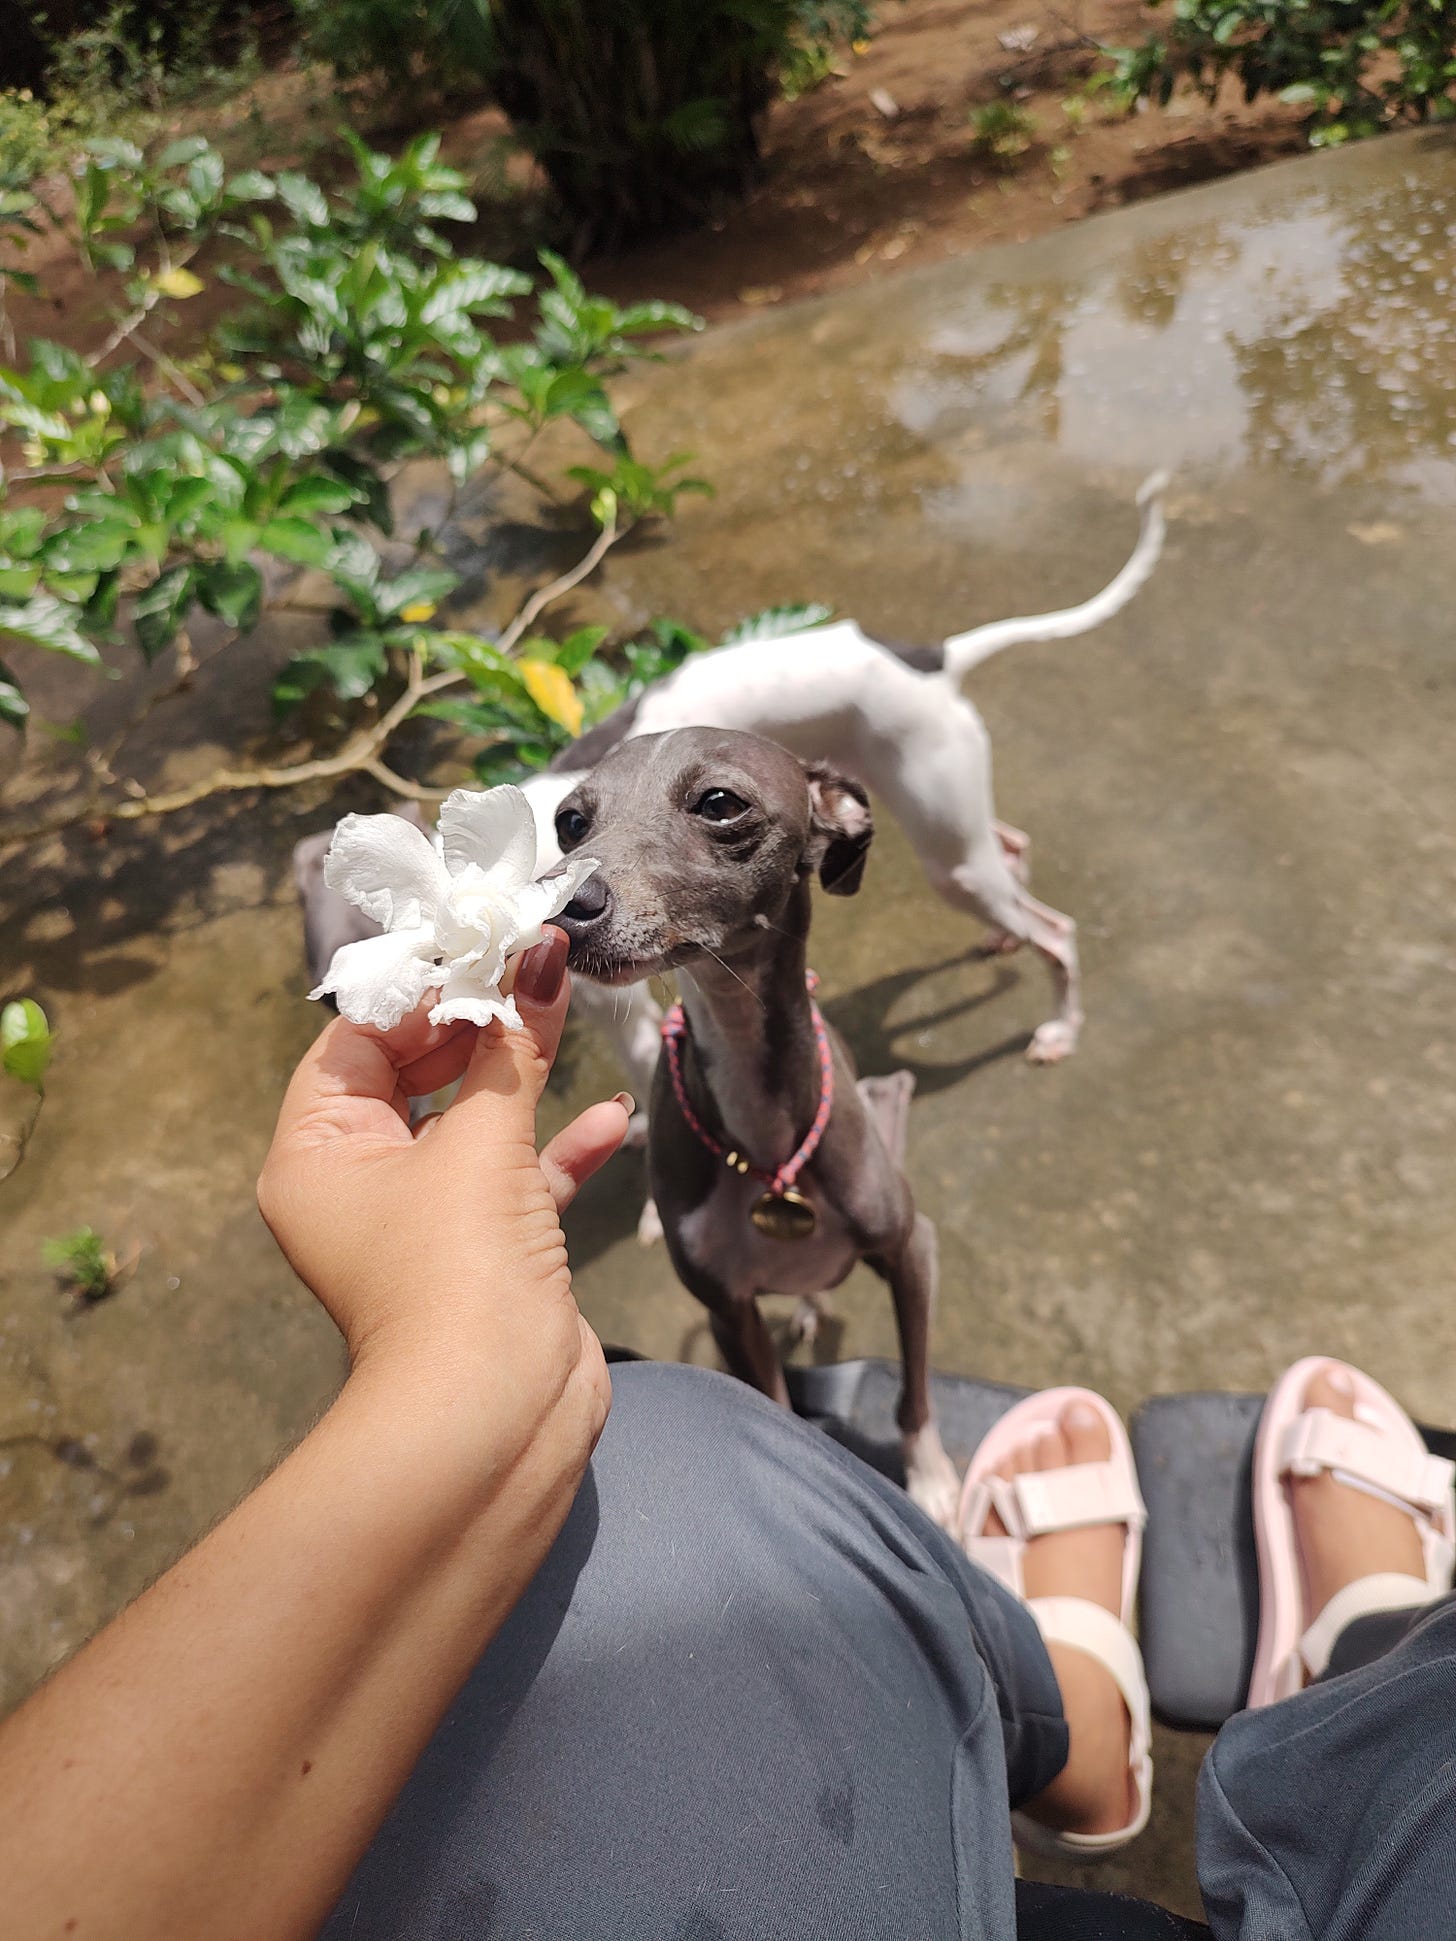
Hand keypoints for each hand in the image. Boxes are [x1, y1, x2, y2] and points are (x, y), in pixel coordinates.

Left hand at [258, 926, 627, 1471]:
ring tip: (571, 1016)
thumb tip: (540, 953)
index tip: (485, 948)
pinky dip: (556, 1148)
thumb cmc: (458, 1269)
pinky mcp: (487, 1255)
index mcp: (317, 1152)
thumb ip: (514, 1044)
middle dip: (478, 1026)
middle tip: (534, 968)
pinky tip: (609, 1117)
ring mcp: (425, 1223)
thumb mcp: (482, 1140)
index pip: (356, 1041)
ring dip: (523, 1081)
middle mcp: (359, 1184)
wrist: (494, 1418)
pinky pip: (518, 1180)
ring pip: (472, 1126)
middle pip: (415, 1076)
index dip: (422, 993)